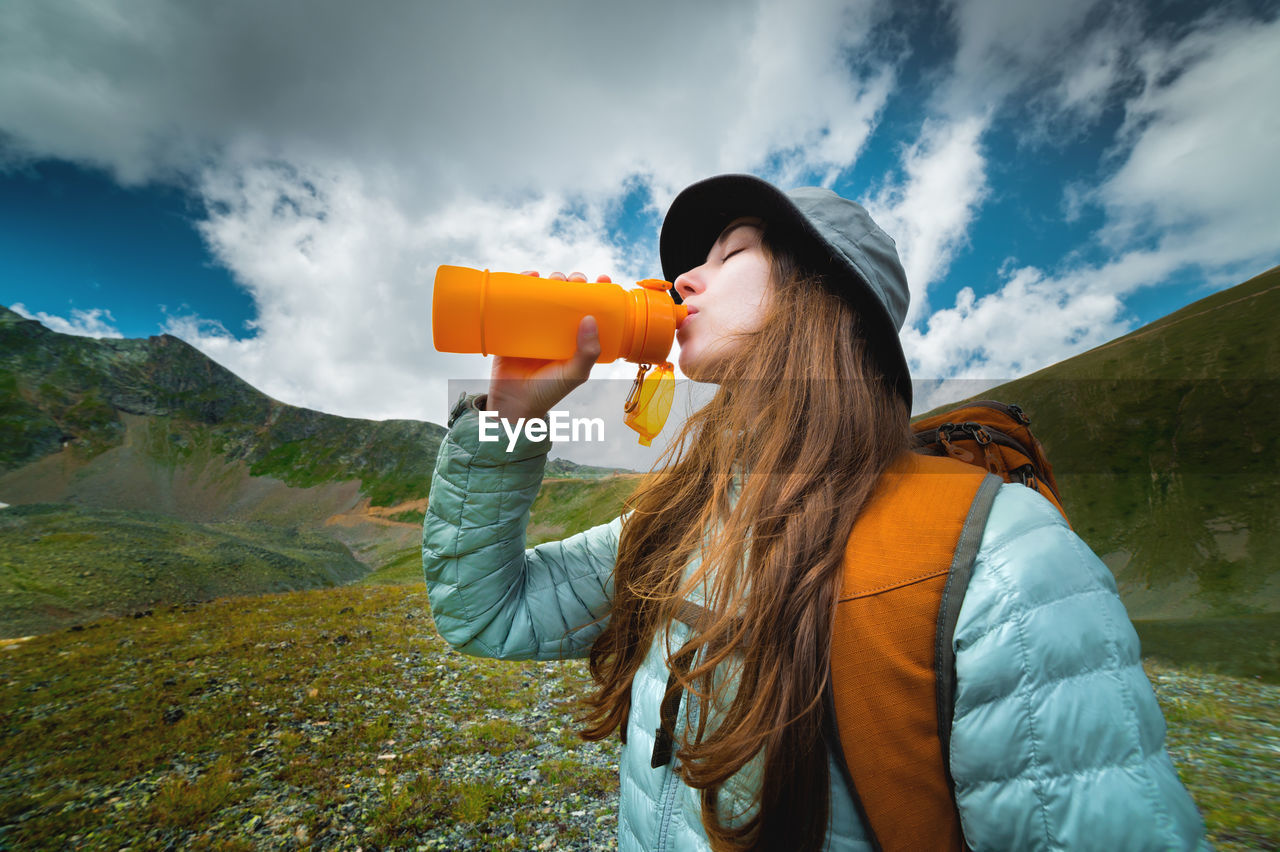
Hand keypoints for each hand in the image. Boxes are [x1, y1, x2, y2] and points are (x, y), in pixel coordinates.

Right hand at [485, 271, 607, 421]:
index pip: (592, 310)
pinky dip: (524, 284)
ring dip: (551, 280)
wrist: (513, 403)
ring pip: (546, 295)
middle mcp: (559, 330)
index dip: (599, 293)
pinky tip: (530, 276)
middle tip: (575, 281)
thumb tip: (591, 319)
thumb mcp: (575, 374)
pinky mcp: (515, 325)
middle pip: (569, 297)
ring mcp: (537, 326)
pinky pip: (520, 300)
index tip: (602, 279)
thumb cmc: (548, 391)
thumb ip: (587, 352)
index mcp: (577, 339)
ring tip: (554, 279)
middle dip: (574, 283)